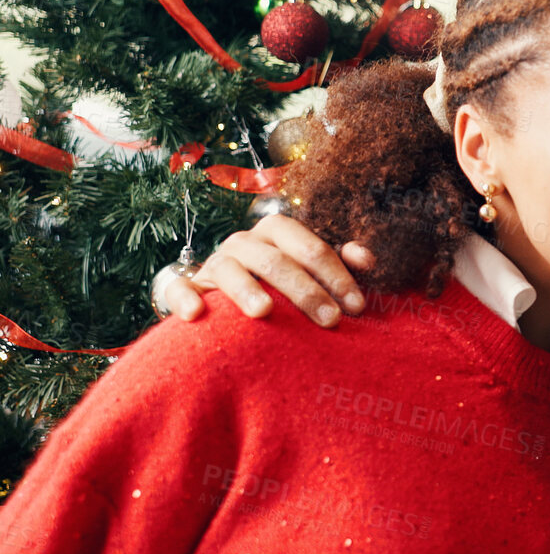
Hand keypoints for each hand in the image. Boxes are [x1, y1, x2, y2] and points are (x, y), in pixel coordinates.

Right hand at [159, 214, 372, 326]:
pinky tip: (197, 314)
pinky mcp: (187, 287)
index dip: (337, 275)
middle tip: (330, 320)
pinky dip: (185, 298)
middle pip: (276, 261)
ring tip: (265, 313)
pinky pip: (179, 288)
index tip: (357, 306)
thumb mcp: (312, 271)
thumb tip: (366, 259)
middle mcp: (245, 243)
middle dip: (306, 291)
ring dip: (247, 290)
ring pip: (229, 270)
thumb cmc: (281, 285)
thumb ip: (340, 264)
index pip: (311, 247)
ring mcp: (213, 263)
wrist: (225, 298)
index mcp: (278, 233)